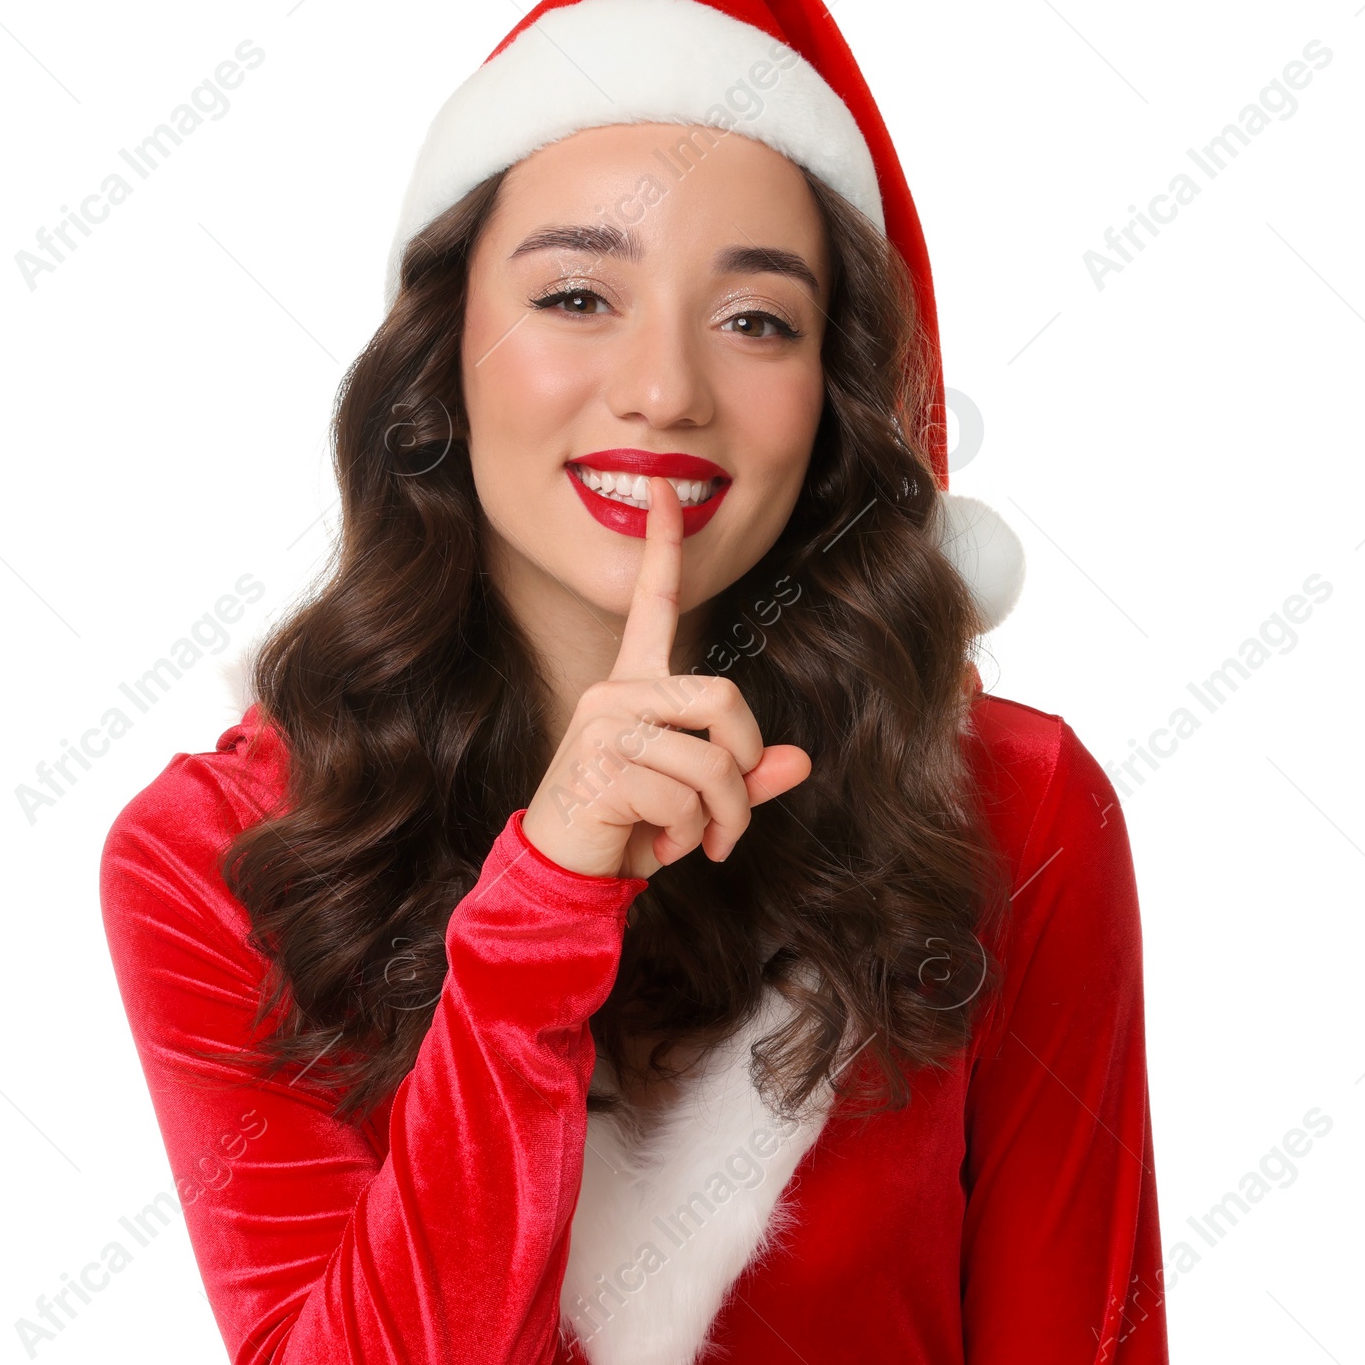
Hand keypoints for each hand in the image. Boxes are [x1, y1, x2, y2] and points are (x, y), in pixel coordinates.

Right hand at [520, 477, 812, 879]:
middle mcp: (615, 693)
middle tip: (733, 814)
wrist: (564, 872)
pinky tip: (660, 845)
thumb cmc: (628, 826)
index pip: (654, 604)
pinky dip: (691, 836)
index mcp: (634, 686)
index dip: (665, 548)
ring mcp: (605, 726)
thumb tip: (801, 761)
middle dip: (747, 765)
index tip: (669, 491)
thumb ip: (746, 778)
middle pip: (723, 698)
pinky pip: (686, 799)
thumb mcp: (696, 801)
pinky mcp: (602, 767)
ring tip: (699, 840)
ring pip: (713, 762)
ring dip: (724, 818)